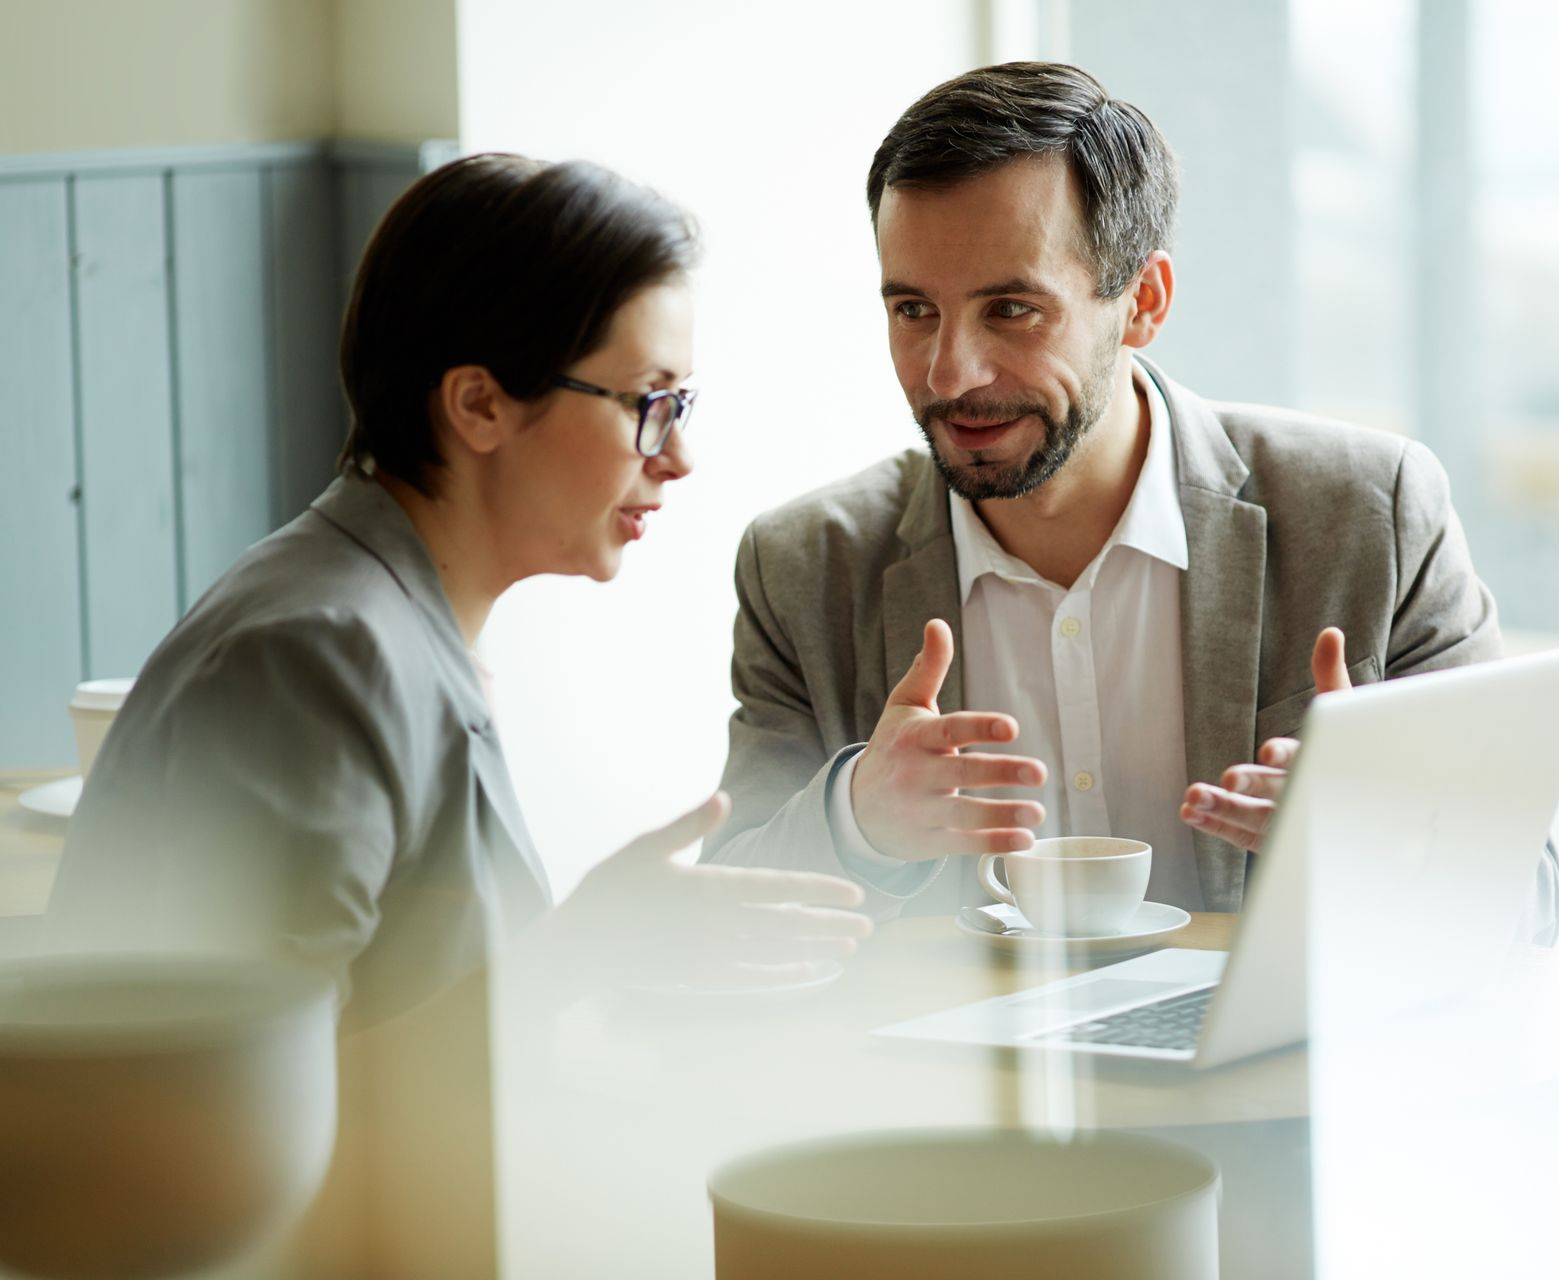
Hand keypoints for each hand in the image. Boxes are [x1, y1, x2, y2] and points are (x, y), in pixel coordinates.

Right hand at [543, 792, 872, 991]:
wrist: (579, 949)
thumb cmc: (610, 891)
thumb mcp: (646, 847)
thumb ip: (688, 824)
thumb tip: (723, 798)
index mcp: (708, 888)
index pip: (777, 887)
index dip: (818, 889)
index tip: (853, 893)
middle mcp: (717, 925)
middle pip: (787, 924)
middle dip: (829, 924)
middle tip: (868, 926)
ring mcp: (710, 954)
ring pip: (775, 952)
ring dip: (815, 950)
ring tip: (848, 948)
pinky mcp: (699, 974)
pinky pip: (751, 976)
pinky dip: (782, 975)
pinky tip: (806, 974)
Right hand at [852, 619, 1046, 861]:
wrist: (856, 807)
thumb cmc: (892, 747)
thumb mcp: (905, 705)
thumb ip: (929, 669)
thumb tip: (938, 623)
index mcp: (914, 737)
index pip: (950, 731)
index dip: (980, 728)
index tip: (1011, 727)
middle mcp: (915, 774)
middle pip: (961, 773)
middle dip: (1001, 772)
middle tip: (1039, 772)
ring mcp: (921, 810)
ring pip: (965, 813)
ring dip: (1002, 814)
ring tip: (1037, 811)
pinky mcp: (928, 841)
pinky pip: (963, 843)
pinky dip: (994, 844)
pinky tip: (1025, 839)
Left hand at [1180, 627, 1350, 851]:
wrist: (1376, 811)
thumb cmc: (1350, 753)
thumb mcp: (1344, 712)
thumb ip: (1329, 674)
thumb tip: (1329, 632)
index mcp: (1328, 763)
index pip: (1309, 758)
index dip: (1288, 754)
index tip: (1268, 751)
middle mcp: (1310, 796)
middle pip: (1280, 792)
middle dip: (1253, 785)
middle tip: (1227, 777)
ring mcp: (1292, 823)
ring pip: (1257, 819)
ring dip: (1224, 808)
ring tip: (1193, 796)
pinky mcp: (1273, 841)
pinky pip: (1241, 837)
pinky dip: (1216, 826)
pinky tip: (1189, 813)